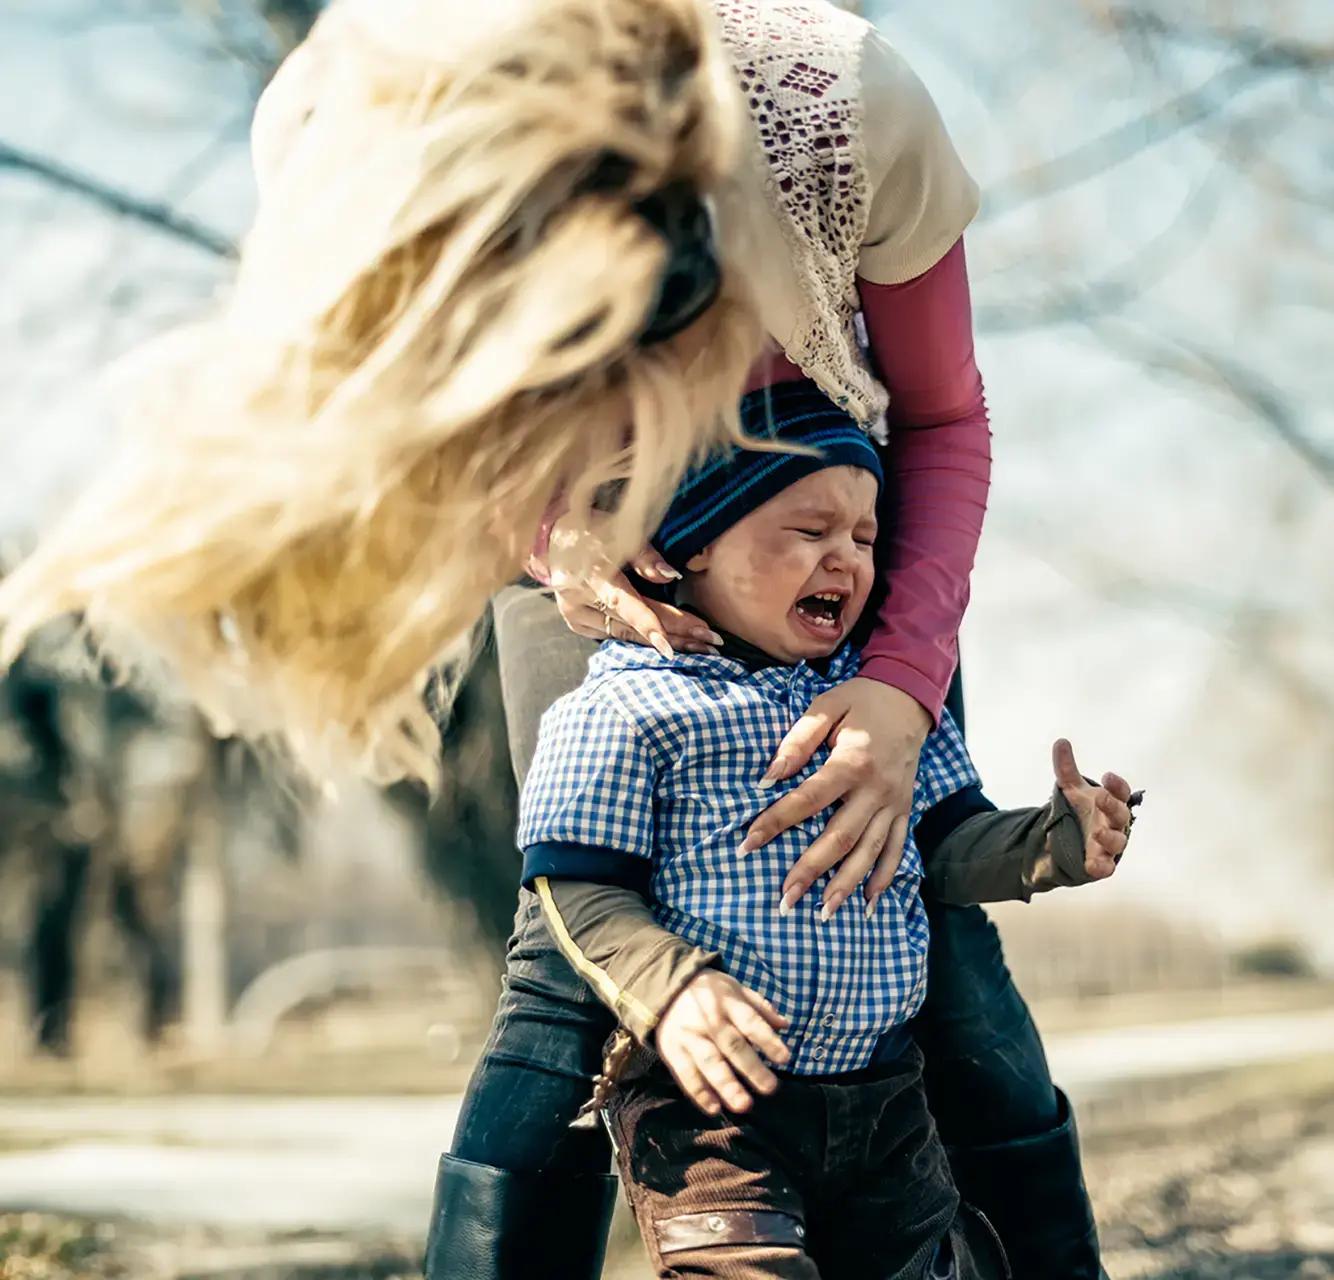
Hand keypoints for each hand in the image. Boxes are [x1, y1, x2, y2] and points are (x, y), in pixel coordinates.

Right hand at [546, 514, 721, 655]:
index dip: (648, 624)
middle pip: (633, 623)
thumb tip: (672, 576)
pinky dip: (643, 640)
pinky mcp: (576, 623)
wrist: (552, 537)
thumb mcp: (620, 531)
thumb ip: (645, 556)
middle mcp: (578, 598)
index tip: (670, 647)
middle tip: (711, 642)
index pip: (623, 602)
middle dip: (675, 634)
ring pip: (626, 635)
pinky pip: (615, 636)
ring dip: (665, 641)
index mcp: (590, 571)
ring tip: (701, 648)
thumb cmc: (594, 529)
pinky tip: (673, 645)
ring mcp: (574, 615)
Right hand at [654, 970, 790, 1115]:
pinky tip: (714, 1108)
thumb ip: (759, 1007)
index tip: (785, 1058)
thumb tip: (785, 1026)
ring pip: (709, 1062)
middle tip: (770, 1088)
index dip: (767, 1040)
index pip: (750, 1022)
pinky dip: (699, 1092)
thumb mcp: (735, 989)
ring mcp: (689, 1036)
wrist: (667, 989)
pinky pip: (686, 1074)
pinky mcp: (672, 1051)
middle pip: (732, 1045)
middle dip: (752, 1068)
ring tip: (744, 1105)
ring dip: (726, 1085)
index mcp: (727, 1002)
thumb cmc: (710, 993)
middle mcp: (708, 1020)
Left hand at [741, 678, 931, 919]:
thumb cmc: (861, 701)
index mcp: (853, 762)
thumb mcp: (826, 706)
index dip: (776, 822)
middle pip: (840, 837)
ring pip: (870, 852)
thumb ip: (798, 740)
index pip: (808, 799)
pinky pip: (897, 849)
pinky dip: (884, 878)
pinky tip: (869, 903)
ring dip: (846, 885)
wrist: (910, 696)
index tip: (748, 845)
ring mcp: (895, 802)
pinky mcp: (905, 809)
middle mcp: (877, 789)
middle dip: (810, 871)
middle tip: (784, 899)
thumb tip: (768, 777)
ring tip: (822, 914)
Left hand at [1051, 738, 1138, 879]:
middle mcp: (1115, 822)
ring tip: (1097, 832)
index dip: (1117, 785)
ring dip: (1110, 837)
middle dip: (1113, 805)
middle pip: (1121, 814)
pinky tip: (1092, 865)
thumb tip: (1061, 741)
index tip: (1108, 775)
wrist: (1072, 838)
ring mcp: (1110, 844)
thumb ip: (1066, 768)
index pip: (1121, 792)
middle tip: (1102, 798)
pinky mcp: (1102, 862)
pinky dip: (1101, 866)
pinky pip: (1106, 867)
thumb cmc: (1082, 810)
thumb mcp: (1071, 789)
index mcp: (1111, 802)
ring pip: (1118, 842)